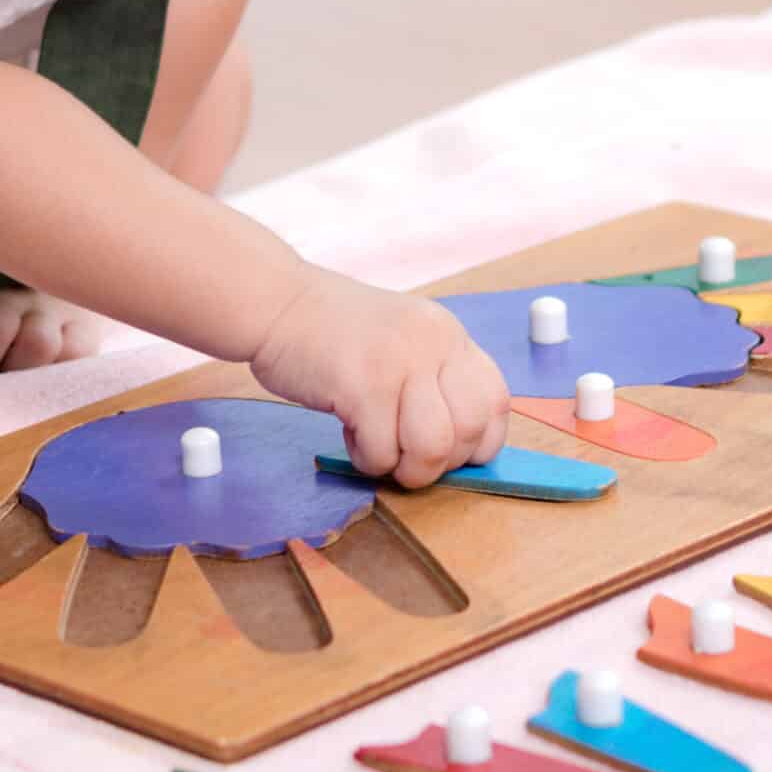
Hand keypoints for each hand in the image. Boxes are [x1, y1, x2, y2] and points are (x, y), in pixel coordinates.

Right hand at [248, 268, 507, 487]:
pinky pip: (382, 452)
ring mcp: (400, 361)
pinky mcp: (363, 385)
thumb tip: (457, 449)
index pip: (496, 401)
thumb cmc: (333, 333)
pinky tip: (348, 431)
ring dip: (404, 468)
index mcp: (448, 335)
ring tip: (377, 448)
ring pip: (433, 448)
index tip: (448, 453)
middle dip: (439, 463)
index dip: (479, 442)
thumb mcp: (401, 341)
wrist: (276, 303)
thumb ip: (432, 380)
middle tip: (404, 455)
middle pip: (470, 431)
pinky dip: (365, 458)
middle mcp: (434, 343)